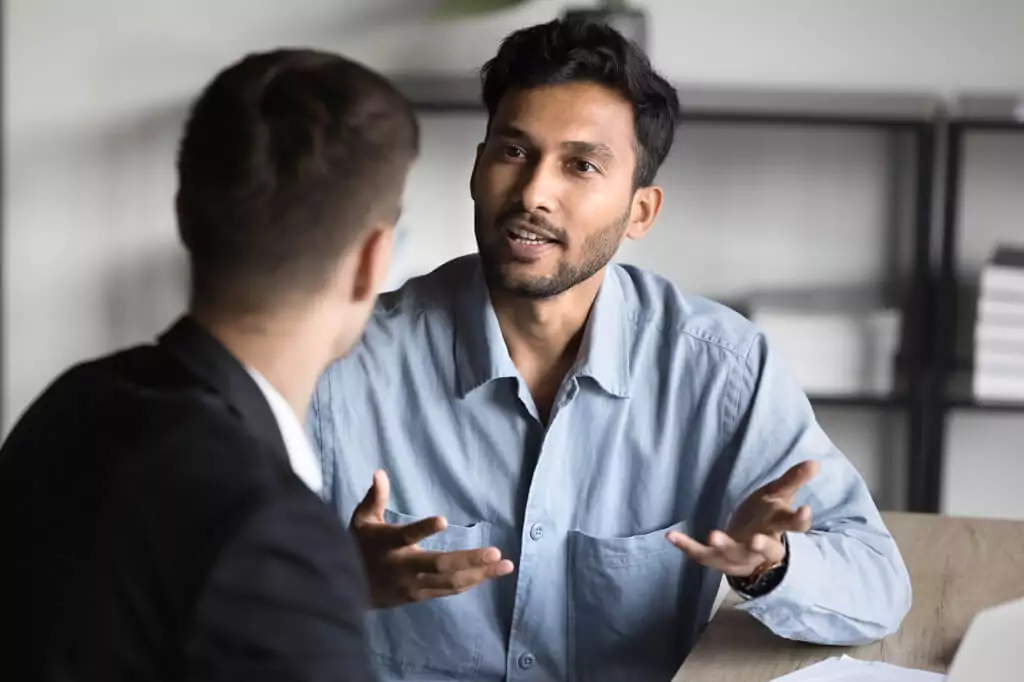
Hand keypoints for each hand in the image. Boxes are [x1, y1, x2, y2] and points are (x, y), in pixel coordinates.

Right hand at [350, 470, 514, 607]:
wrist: (345, 591)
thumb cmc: (359, 547)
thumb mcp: (361, 520)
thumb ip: (374, 498)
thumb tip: (380, 472)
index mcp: (388, 545)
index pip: (406, 536)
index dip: (422, 529)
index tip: (442, 519)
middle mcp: (403, 568)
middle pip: (439, 566)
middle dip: (469, 560)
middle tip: (496, 553)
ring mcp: (413, 586)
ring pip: (450, 582)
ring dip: (479, 574)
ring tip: (505, 565)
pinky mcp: (420, 596)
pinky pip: (449, 591)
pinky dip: (470, 583)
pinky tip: (489, 575)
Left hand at [666, 460, 818, 577]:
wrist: (749, 550)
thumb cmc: (765, 518)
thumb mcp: (777, 497)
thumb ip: (793, 480)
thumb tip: (815, 462)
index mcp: (778, 529)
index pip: (793, 527)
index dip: (799, 520)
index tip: (805, 510)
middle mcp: (760, 548)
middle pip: (765, 549)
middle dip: (760, 546)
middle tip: (755, 540)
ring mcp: (738, 556)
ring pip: (733, 555)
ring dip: (723, 546)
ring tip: (713, 535)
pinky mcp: (716, 559)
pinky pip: (701, 555)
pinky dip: (686, 547)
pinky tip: (671, 536)